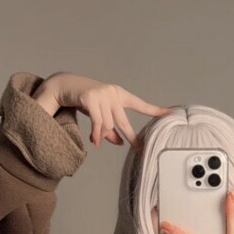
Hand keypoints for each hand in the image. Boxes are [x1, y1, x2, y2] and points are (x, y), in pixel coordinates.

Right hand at [34, 72, 171, 148]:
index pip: (140, 104)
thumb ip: (110, 127)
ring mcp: (102, 95)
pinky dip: (96, 134)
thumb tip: (120, 142)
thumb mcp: (100, 113)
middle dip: (131, 137)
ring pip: (108, 125)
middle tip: (139, 149)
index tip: (170, 113)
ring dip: (102, 135)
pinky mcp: (90, 98)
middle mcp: (113, 93)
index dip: (155, 110)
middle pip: (124, 121)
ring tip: (96, 140)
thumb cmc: (84, 100)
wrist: (64, 85)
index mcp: (119, 95)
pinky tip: (95, 142)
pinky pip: (97, 123)